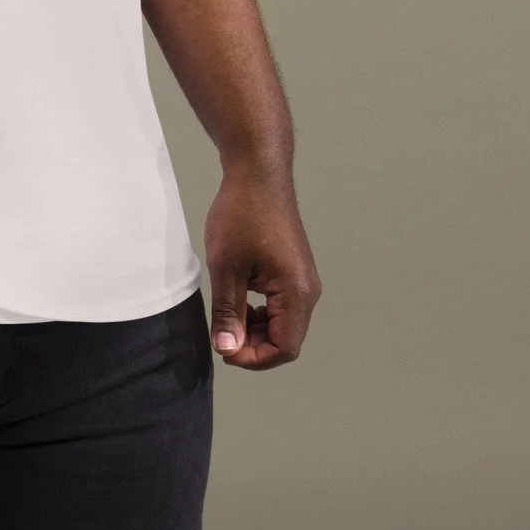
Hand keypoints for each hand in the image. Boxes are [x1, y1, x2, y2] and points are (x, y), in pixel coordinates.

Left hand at [203, 162, 320, 369]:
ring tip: (226, 314)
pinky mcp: (293, 271)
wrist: (257, 172)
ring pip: (281, 323)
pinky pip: (280, 305)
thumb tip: (227, 349)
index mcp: (297, 294)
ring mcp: (302, 280)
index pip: (284, 348)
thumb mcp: (226, 266)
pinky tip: (237, 297)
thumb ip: (228, 311)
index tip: (223, 348)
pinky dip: (258, 311)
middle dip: (253, 344)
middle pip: (285, 339)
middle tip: (221, 332)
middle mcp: (308, 291)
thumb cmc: (241, 215)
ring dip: (254, 328)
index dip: (253, 357)